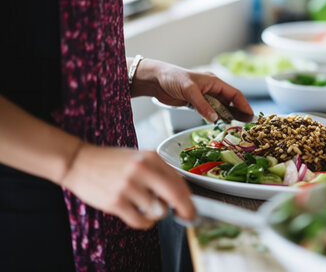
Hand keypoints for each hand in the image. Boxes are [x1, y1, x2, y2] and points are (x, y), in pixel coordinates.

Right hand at [61, 144, 194, 228]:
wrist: (79, 161)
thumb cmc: (111, 161)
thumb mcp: (138, 157)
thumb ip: (158, 171)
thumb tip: (180, 192)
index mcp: (150, 157)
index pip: (179, 181)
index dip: (189, 198)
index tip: (191, 207)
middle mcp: (141, 169)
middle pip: (175, 195)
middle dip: (186, 210)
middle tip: (187, 217)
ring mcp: (128, 185)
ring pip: (158, 211)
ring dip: (157, 215)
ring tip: (147, 208)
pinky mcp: (115, 201)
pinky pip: (140, 221)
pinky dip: (144, 223)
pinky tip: (139, 216)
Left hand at [132, 59, 252, 121]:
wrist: (155, 79)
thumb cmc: (172, 79)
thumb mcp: (189, 91)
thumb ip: (202, 105)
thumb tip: (215, 118)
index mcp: (214, 81)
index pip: (235, 94)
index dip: (244, 105)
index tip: (251, 116)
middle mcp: (212, 88)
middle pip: (231, 101)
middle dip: (239, 112)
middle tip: (247, 124)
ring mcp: (205, 96)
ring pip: (222, 107)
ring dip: (229, 116)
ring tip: (237, 126)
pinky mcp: (197, 103)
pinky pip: (211, 111)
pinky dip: (217, 117)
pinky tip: (221, 124)